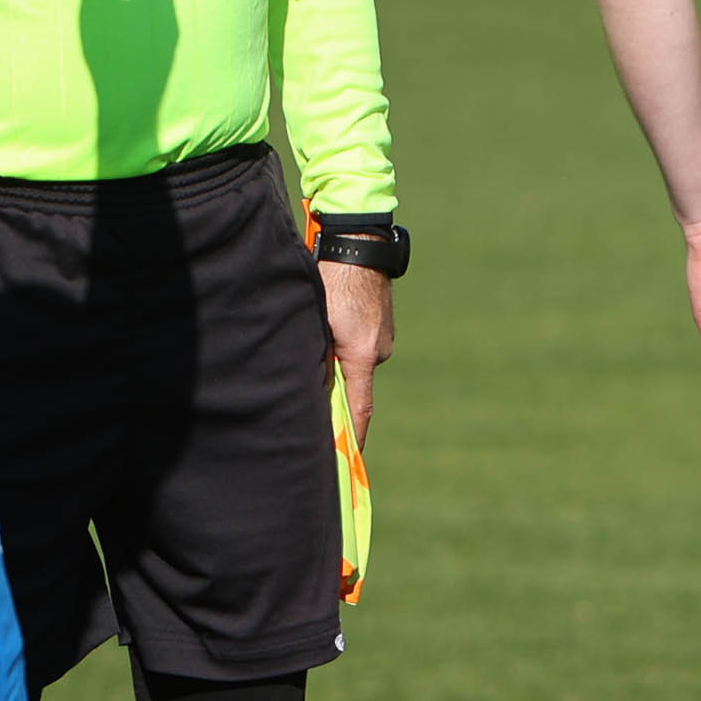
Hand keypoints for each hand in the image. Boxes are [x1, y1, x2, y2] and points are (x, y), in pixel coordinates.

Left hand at [321, 260, 395, 440]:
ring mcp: (384, 336)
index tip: (349, 456)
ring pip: (356, 360)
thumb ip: (318, 357)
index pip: (360, 406)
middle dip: (336, 385)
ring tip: (323, 336)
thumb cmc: (331, 281)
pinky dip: (348, 342)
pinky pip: (362, 344)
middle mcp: (380, 350)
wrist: (359, 245)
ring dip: (340, 358)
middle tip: (315, 383)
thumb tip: (317, 388)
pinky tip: (335, 322)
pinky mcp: (383, 324)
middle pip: (355, 382)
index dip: (353, 433)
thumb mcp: (317, 321)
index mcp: (363, 354)